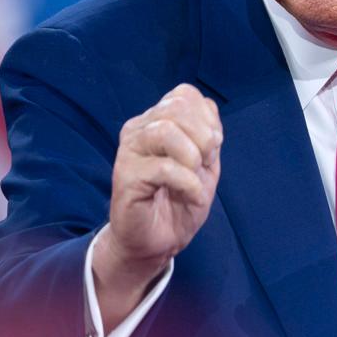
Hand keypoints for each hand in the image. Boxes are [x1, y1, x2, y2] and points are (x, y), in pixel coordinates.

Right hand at [95, 84, 222, 323]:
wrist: (159, 241)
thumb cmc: (179, 201)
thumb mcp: (205, 164)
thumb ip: (208, 134)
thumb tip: (209, 108)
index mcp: (157, 121)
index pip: (184, 94)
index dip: (207, 118)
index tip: (211, 148)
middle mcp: (138, 129)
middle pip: (176, 108)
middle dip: (203, 136)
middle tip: (205, 163)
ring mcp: (129, 151)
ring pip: (164, 131)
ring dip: (192, 156)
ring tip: (196, 177)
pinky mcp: (126, 176)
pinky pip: (164, 167)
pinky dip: (187, 182)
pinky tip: (190, 196)